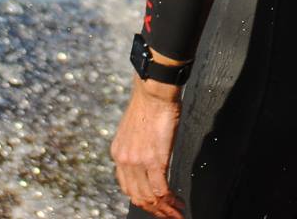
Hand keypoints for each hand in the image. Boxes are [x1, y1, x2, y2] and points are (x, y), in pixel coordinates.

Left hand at [111, 78, 184, 218]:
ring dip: (164, 209)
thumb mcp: (135, 131)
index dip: (142, 201)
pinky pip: (161, 189)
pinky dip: (170, 200)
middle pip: (137, 197)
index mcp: (118, 153)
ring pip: (149, 197)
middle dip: (155, 211)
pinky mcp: (154, 159)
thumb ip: (139, 149)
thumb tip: (151, 162)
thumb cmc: (149, 104)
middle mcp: (124, 160)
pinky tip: (178, 203)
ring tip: (177, 213)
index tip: (156, 206)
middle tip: (170, 215)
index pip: (127, 188)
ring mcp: (138, 162)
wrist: (153, 91)